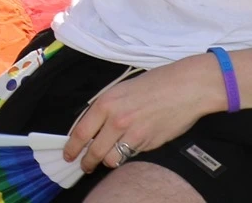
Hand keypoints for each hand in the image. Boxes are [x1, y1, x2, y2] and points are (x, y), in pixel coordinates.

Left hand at [63, 55, 224, 173]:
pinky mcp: (148, 143)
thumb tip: (92, 127)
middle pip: (94, 150)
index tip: (68, 154)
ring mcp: (133, 133)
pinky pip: (131, 156)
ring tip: (108, 158)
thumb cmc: (154, 84)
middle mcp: (116, 119)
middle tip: (84, 166)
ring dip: (108, 160)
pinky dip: (127, 155)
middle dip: (87, 162)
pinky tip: (129, 149)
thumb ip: (105, 108)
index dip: (71, 147)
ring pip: (111, 158)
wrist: (184, 88)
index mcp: (105, 102)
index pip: (81, 131)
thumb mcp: (120, 90)